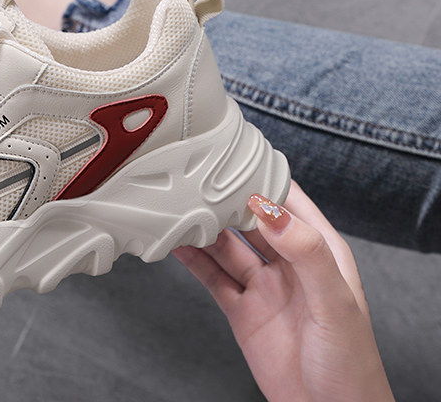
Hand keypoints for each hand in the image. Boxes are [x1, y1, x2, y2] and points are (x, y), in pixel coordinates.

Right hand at [173, 181, 393, 401]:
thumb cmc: (352, 366)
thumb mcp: (336, 303)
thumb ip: (307, 253)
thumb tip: (271, 211)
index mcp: (320, 251)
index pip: (290, 202)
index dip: (264, 180)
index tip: (235, 162)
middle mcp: (289, 264)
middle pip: (250, 220)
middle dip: (225, 199)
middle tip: (195, 181)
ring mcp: (264, 287)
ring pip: (226, 245)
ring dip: (203, 228)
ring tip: (178, 208)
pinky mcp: (242, 311)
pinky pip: (212, 277)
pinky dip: (192, 259)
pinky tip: (176, 244)